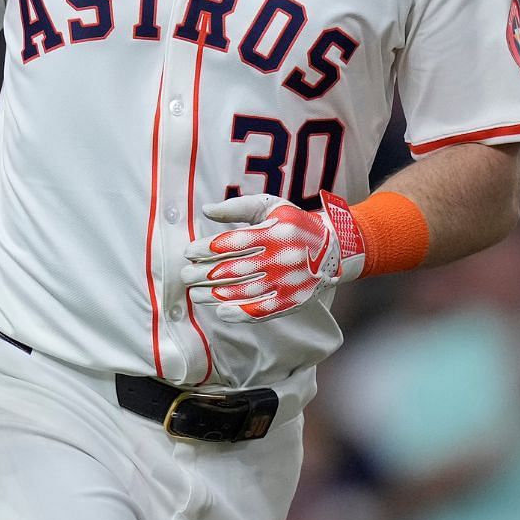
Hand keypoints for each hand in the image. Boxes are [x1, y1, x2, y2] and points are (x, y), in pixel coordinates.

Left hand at [184, 192, 365, 321]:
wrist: (335, 248)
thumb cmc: (294, 224)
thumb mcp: (270, 206)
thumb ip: (237, 207)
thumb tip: (206, 209)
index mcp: (276, 233)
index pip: (233, 243)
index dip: (206, 249)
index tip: (188, 253)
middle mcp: (283, 258)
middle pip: (235, 270)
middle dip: (204, 274)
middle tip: (185, 275)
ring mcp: (289, 282)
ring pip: (245, 292)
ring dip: (214, 295)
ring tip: (194, 293)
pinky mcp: (294, 301)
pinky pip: (264, 311)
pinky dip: (240, 313)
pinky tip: (220, 311)